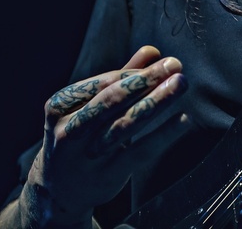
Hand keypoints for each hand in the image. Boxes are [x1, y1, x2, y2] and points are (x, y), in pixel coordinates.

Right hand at [23, 46, 187, 226]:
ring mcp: (86, 155)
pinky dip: (162, 135)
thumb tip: (152, 51)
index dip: (135, 72)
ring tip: (180, 84)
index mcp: (60, 106)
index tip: (166, 62)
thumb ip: (120, 78)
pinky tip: (183, 119)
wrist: (58, 189)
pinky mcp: (106, 175)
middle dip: (146, 81)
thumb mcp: (88, 106)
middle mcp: (68, 130)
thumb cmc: (79, 136)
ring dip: (156, 102)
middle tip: (175, 66)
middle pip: (112, 101)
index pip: (103, 84)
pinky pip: (139, 152)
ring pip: (125, 125)